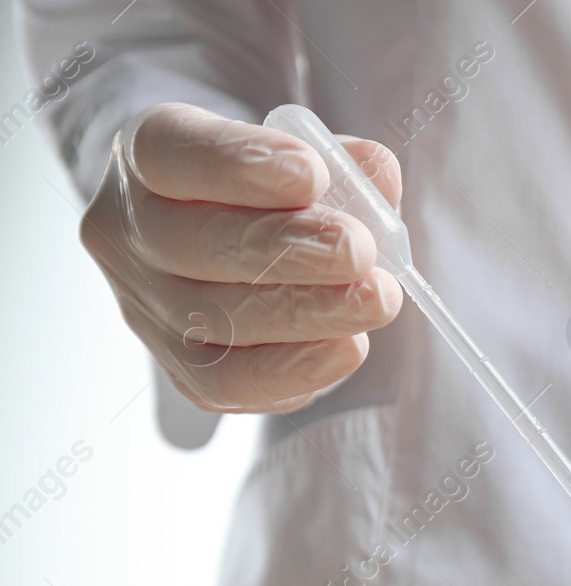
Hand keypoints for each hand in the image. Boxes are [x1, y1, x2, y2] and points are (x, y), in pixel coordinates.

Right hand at [79, 103, 403, 412]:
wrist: (233, 249)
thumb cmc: (270, 194)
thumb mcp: (301, 159)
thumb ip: (339, 163)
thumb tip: (376, 174)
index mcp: (146, 155)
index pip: (168, 153)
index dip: (237, 165)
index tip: (310, 174)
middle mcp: (129, 231)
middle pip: (196, 244)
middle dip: (288, 249)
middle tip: (359, 251)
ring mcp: (146, 307)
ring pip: (215, 318)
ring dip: (307, 312)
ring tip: (375, 300)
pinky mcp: (179, 368)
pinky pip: (229, 381)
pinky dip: (296, 368)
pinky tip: (347, 347)